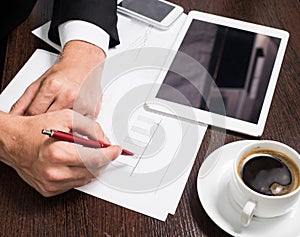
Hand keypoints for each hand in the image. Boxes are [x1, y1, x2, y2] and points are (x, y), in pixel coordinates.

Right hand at [0, 109, 120, 196]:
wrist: (14, 142)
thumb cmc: (37, 128)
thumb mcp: (67, 117)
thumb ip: (90, 128)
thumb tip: (105, 140)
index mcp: (58, 153)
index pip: (96, 159)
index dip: (110, 154)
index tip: (116, 149)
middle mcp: (54, 172)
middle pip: (94, 170)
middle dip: (103, 160)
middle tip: (105, 150)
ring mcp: (51, 183)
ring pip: (86, 179)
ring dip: (93, 167)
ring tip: (88, 154)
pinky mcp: (49, 190)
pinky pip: (74, 184)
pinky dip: (80, 173)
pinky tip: (75, 163)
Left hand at [10, 40, 104, 118]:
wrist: (84, 64)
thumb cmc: (63, 73)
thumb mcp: (39, 83)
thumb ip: (24, 101)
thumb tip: (14, 116)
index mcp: (52, 87)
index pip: (35, 113)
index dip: (31, 119)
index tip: (32, 122)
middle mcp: (68, 95)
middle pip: (50, 121)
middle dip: (46, 123)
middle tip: (46, 122)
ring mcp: (82, 103)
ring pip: (66, 126)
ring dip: (62, 125)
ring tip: (61, 118)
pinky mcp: (93, 110)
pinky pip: (81, 126)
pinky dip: (76, 125)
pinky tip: (74, 117)